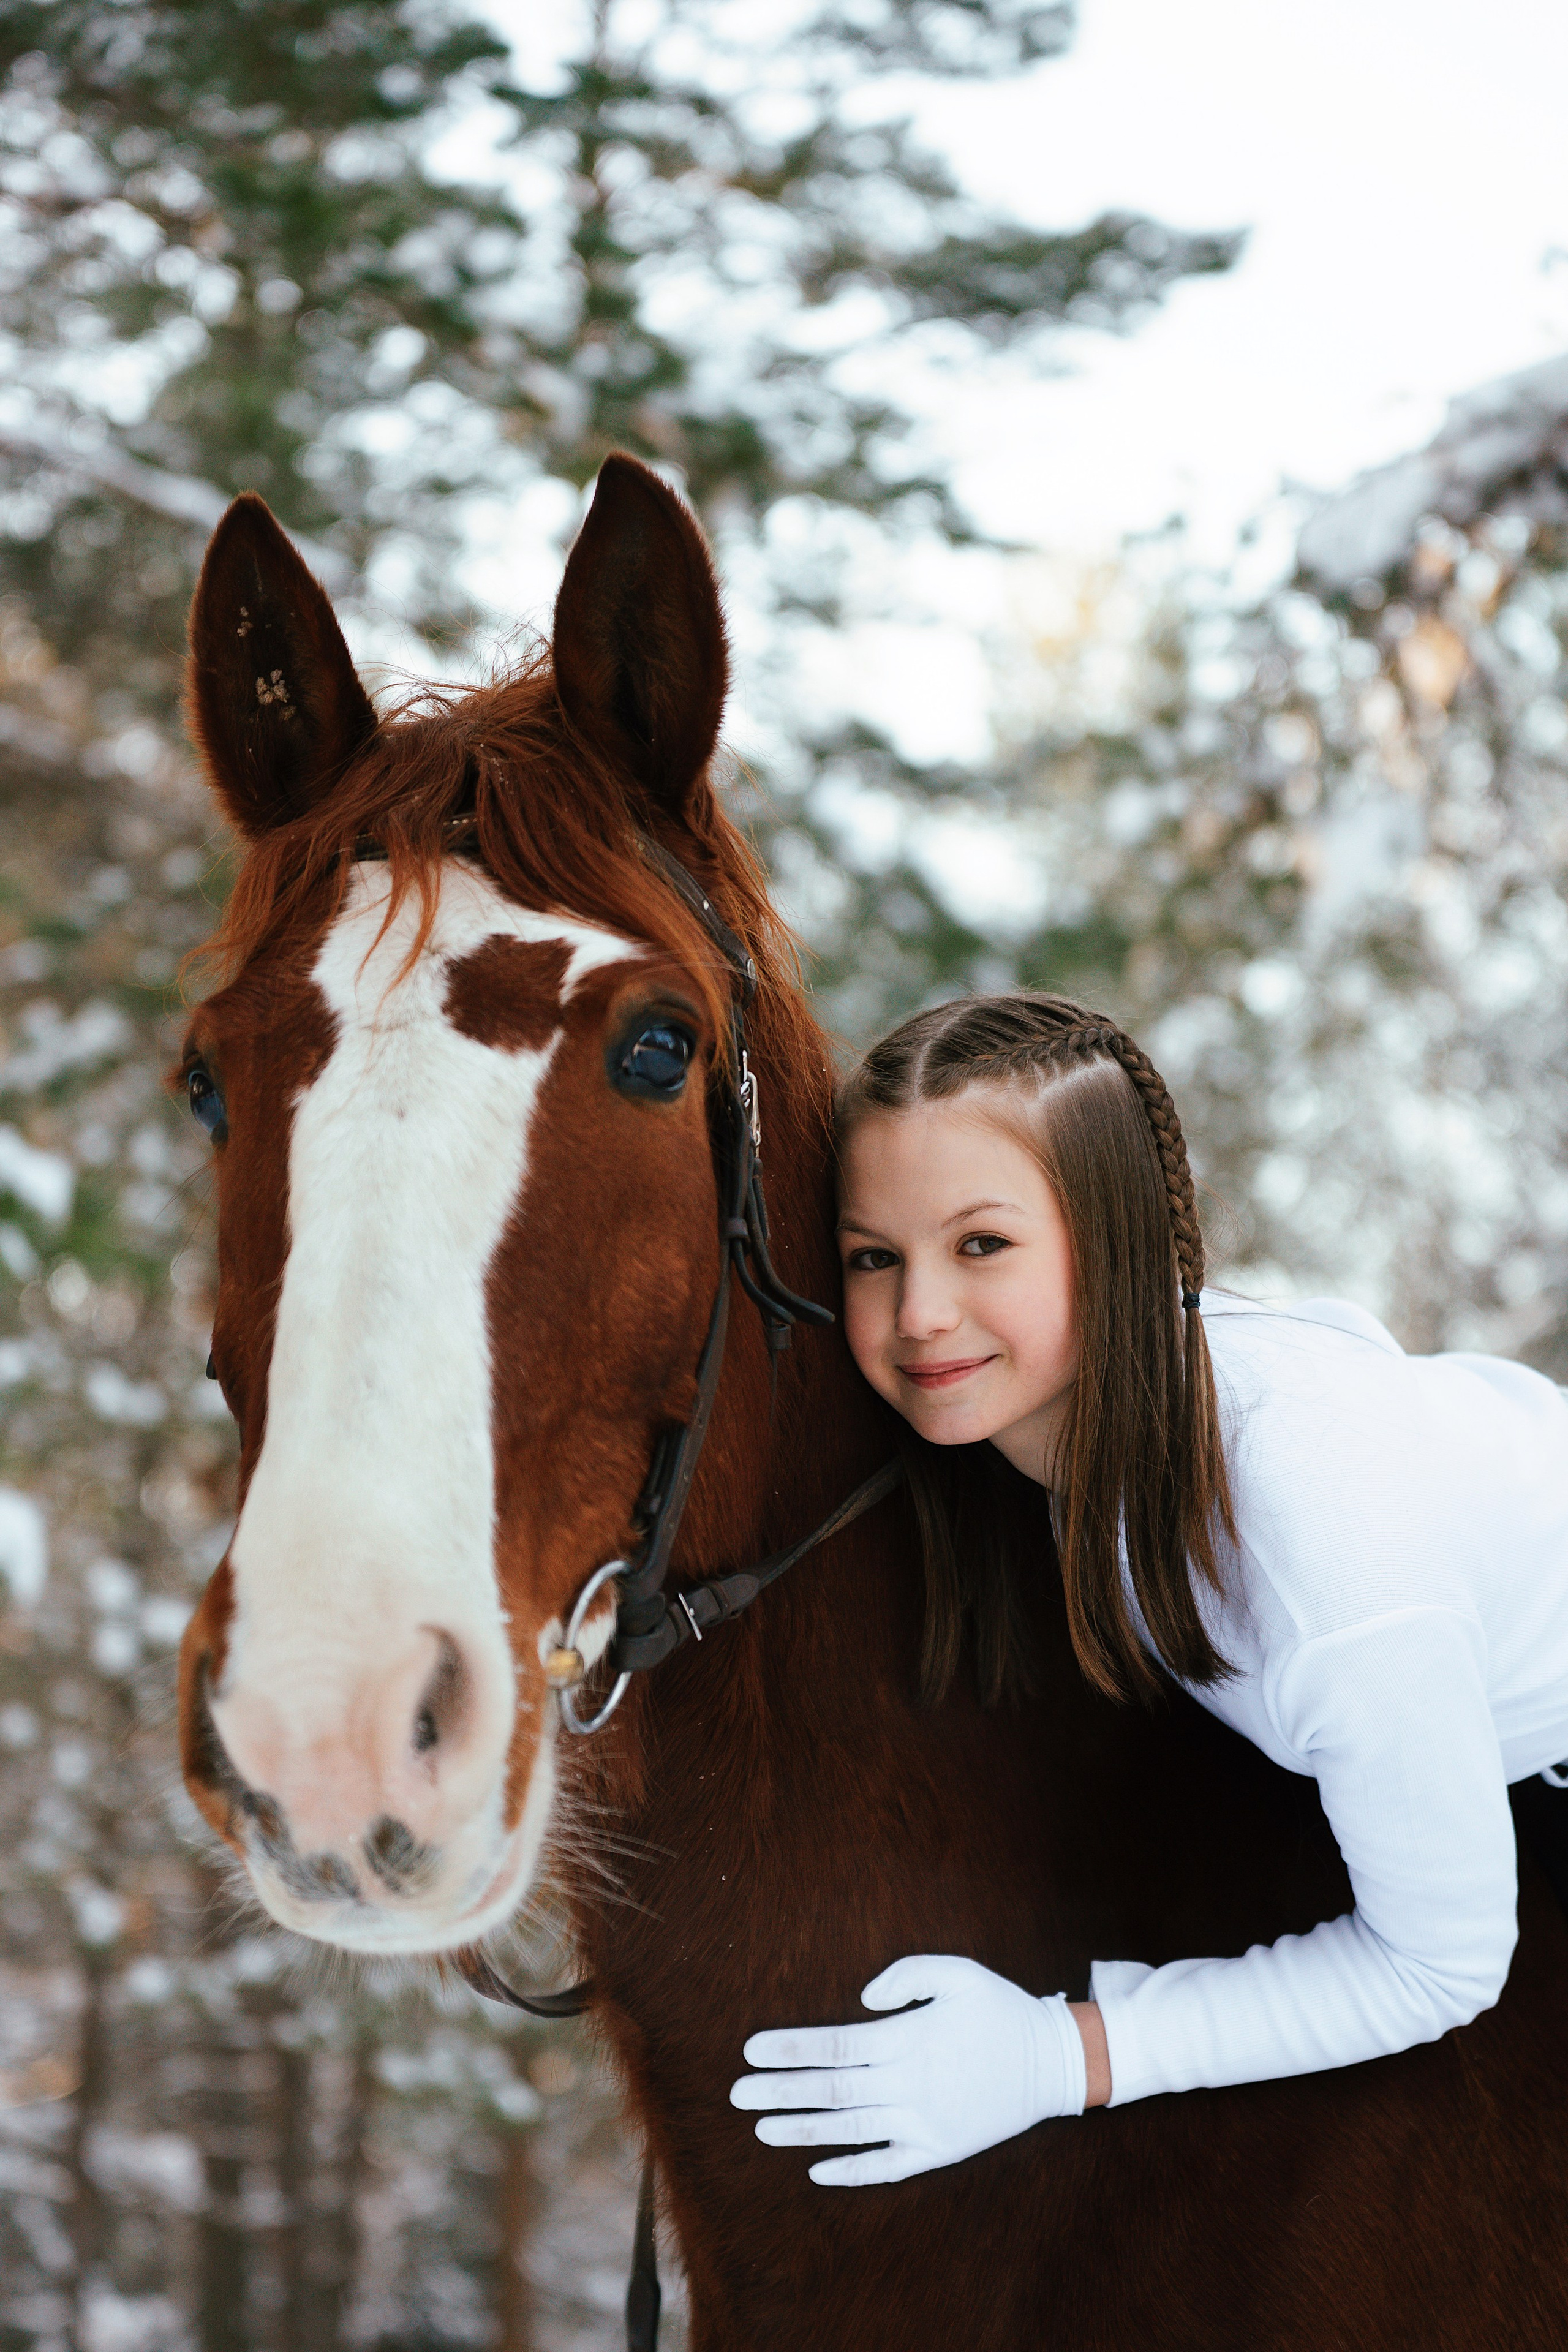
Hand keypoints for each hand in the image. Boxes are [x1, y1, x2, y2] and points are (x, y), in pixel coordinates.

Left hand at [729, 1953, 1086, 2185]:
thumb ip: (907, 1975)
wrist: (1054, 2063)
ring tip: (760, 2126)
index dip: (791, 2049)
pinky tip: (816, 2170)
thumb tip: (862, 2000)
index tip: (751, 2049)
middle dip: (781, 2091)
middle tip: (736, 2092)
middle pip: (833, 2092)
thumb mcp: (959, 1972)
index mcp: (911, 2041)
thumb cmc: (1000, 2010)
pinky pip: (886, 2167)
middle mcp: (912, 2087)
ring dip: (802, 2130)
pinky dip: (850, 2170)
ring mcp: (924, 2126)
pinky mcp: (939, 2151)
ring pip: (850, 2131)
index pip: (835, 2046)